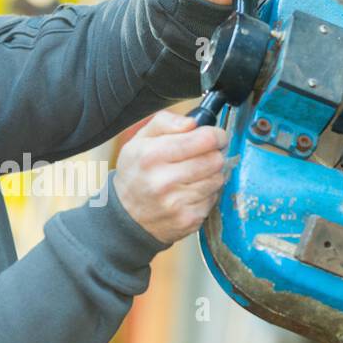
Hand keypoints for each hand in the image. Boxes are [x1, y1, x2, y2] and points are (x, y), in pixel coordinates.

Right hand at [115, 110, 229, 244]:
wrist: (125, 215)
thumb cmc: (135, 173)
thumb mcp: (139, 140)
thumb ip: (165, 122)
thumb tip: (193, 123)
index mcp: (151, 156)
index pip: (204, 140)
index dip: (216, 135)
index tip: (215, 136)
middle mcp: (163, 181)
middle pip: (215, 160)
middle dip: (213, 154)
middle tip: (203, 156)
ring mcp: (176, 204)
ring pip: (217, 180)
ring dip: (210, 175)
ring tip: (193, 175)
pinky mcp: (187, 220)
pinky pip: (213, 199)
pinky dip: (206, 194)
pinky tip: (189, 192)